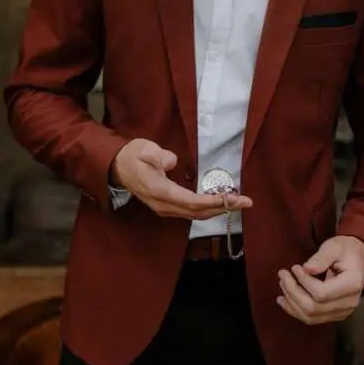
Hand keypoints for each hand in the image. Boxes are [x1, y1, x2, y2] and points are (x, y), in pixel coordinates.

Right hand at [111, 139, 252, 219]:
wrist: (117, 166)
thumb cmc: (133, 155)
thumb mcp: (144, 149)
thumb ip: (158, 155)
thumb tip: (172, 161)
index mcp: (159, 191)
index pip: (192, 201)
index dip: (214, 202)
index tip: (233, 198)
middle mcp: (163, 205)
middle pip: (198, 212)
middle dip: (223, 208)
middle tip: (246, 202)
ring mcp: (165, 208)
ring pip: (195, 215)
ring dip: (217, 210)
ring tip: (238, 203)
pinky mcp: (167, 206)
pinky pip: (191, 212)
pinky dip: (208, 209)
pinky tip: (219, 203)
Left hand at [277, 236, 363, 324]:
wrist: (357, 259)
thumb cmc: (345, 250)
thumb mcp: (334, 247)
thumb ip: (321, 258)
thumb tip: (306, 269)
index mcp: (352, 285)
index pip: (321, 293)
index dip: (303, 282)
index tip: (294, 267)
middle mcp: (349, 303)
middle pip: (313, 307)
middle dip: (292, 292)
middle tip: (283, 275)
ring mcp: (343, 311)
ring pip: (310, 316)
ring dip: (291, 302)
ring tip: (282, 284)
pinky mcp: (335, 314)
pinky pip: (312, 318)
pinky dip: (295, 310)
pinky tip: (284, 300)